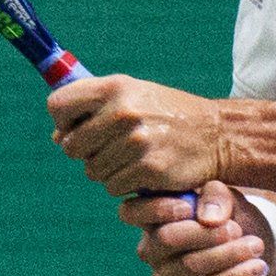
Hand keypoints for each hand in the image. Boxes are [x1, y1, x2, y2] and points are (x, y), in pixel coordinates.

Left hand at [49, 74, 236, 196]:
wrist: (216, 135)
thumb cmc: (167, 114)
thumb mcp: (133, 94)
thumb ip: (93, 108)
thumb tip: (58, 136)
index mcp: (115, 88)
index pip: (58, 106)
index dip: (63, 122)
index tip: (77, 127)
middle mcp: (123, 112)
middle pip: (71, 146)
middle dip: (86, 152)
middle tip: (111, 147)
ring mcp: (136, 143)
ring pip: (91, 171)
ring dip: (107, 170)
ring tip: (132, 157)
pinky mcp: (147, 170)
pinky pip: (113, 187)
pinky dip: (124, 184)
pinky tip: (143, 170)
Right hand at [125, 183, 273, 275]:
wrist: (253, 254)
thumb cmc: (230, 218)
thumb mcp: (227, 198)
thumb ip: (217, 196)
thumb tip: (210, 219)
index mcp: (153, 218)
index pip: (131, 212)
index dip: (155, 209)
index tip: (187, 207)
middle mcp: (151, 251)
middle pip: (166, 240)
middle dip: (205, 233)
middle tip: (236, 229)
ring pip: (190, 266)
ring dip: (227, 255)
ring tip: (256, 246)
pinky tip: (257, 268)